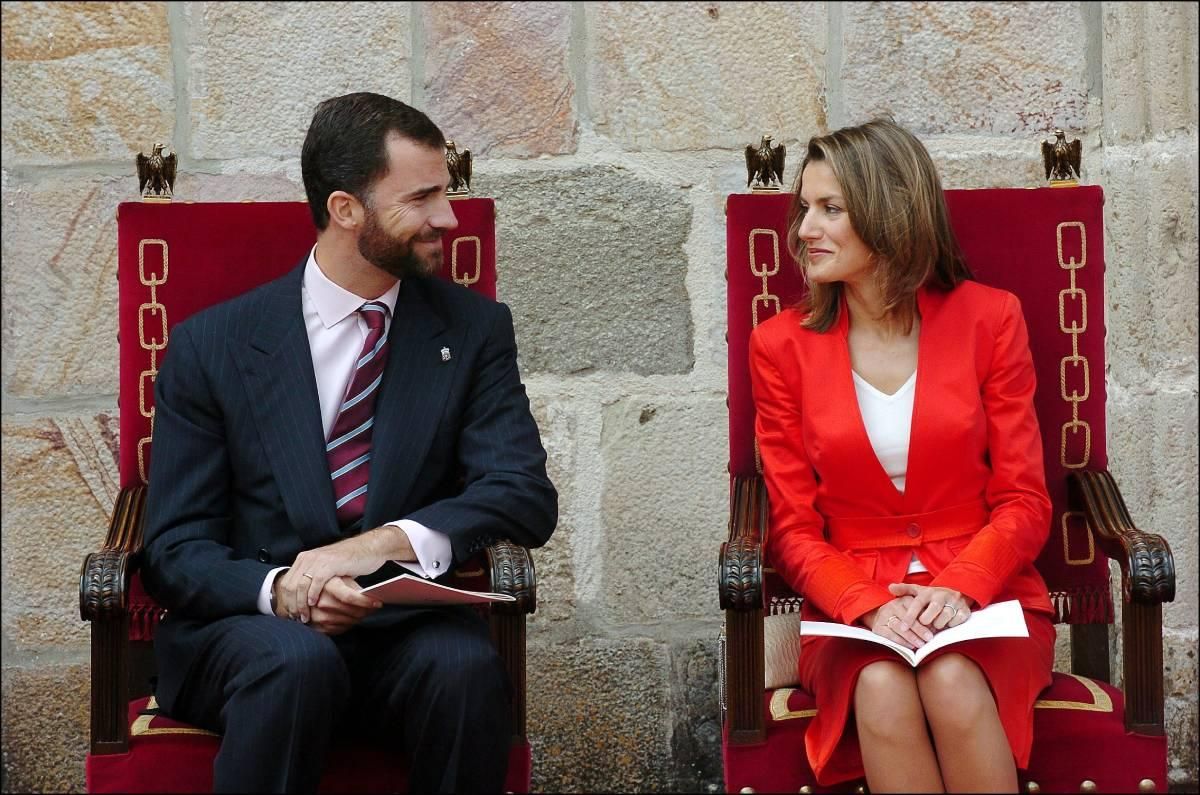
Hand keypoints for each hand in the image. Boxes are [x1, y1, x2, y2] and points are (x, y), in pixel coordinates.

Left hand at [277, 527, 411, 622]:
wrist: (368, 548)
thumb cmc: (349, 561)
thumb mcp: (327, 568)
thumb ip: (314, 577)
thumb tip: (304, 597)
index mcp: (305, 558)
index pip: (287, 582)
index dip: (287, 600)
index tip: (291, 614)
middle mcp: (308, 558)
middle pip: (290, 585)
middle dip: (291, 605)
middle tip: (296, 618)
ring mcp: (318, 560)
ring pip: (300, 585)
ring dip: (301, 603)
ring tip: (304, 616)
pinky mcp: (330, 563)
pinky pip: (316, 581)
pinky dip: (312, 594)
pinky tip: (314, 603)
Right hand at [306, 576, 382, 634]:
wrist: (303, 592)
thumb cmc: (327, 582)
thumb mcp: (340, 578)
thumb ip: (354, 586)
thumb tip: (372, 593)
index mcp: (328, 585)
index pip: (351, 597)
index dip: (367, 602)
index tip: (378, 603)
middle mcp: (321, 601)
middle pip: (352, 612)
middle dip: (366, 611)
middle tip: (373, 608)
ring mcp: (317, 615)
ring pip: (347, 621)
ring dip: (358, 618)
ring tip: (364, 613)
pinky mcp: (315, 625)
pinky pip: (338, 629)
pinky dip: (347, 625)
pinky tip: (351, 619)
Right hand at [860, 595, 932, 649]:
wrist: (882, 618)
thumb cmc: (905, 617)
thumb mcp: (915, 611)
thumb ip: (924, 615)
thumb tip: (937, 626)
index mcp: (904, 599)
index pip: (915, 608)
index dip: (926, 619)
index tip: (935, 629)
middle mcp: (893, 605)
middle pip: (908, 618)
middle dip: (920, 629)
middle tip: (929, 638)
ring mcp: (883, 616)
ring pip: (899, 627)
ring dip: (911, 636)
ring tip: (921, 644)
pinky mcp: (877, 627)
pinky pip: (890, 635)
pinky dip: (901, 641)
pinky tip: (910, 646)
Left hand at [888, 582, 971, 632]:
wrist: (956, 594)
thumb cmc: (932, 597)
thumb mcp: (918, 591)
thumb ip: (904, 590)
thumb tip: (890, 587)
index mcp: (928, 592)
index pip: (917, 603)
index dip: (910, 616)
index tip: (902, 628)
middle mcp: (942, 595)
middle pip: (933, 610)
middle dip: (926, 621)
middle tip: (924, 624)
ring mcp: (955, 602)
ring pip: (945, 618)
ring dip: (938, 624)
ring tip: (935, 624)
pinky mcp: (965, 610)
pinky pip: (956, 622)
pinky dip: (950, 625)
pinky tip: (947, 623)